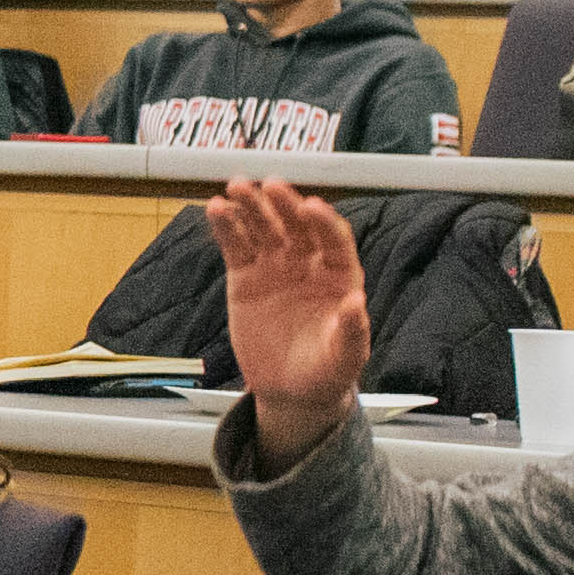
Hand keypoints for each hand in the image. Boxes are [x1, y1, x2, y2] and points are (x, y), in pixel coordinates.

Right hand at [210, 180, 372, 468]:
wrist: (290, 389)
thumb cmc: (326, 371)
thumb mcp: (345, 357)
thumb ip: (352, 331)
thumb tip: (357, 302)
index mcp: (339, 276)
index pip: (334, 240)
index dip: (323, 223)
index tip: (311, 207)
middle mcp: (308, 263)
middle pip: (296, 226)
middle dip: (284, 205)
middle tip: (270, 186)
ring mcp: (275, 266)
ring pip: (264, 229)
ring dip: (251, 206)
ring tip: (236, 187)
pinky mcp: (245, 277)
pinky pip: (236, 246)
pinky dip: (226, 227)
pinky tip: (216, 209)